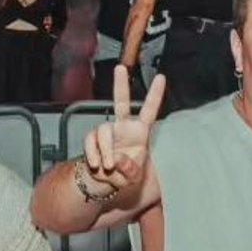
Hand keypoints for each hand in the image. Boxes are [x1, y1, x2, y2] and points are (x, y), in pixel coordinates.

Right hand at [82, 64, 163, 191]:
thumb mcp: (133, 178)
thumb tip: (117, 158)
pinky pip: (90, 142)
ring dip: (105, 151)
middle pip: (121, 102)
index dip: (155, 95)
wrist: (105, 182)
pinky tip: (97, 166)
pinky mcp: (92, 139)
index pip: (149, 111)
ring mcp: (107, 131)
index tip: (161, 77)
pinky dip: (94, 156)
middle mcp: (123, 127)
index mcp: (140, 132)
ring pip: (103, 130)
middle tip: (120, 68)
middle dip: (120, 85)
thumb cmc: (125, 175)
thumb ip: (129, 169)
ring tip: (108, 167)